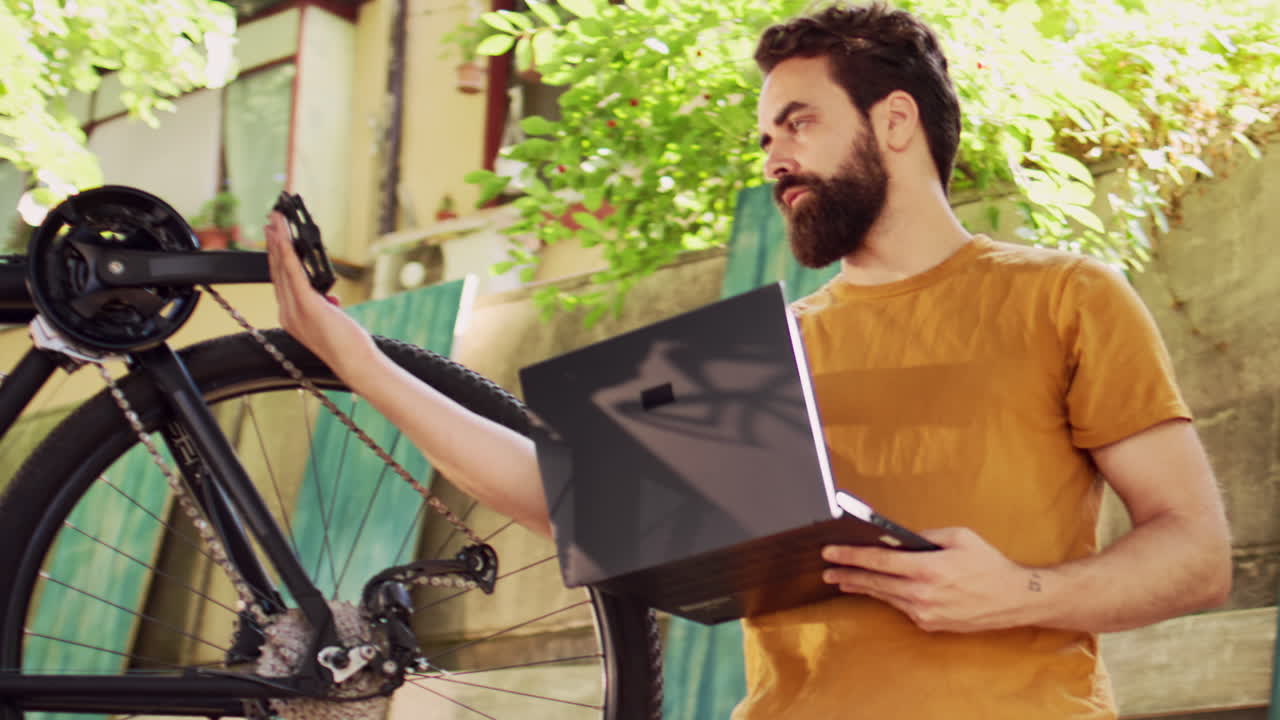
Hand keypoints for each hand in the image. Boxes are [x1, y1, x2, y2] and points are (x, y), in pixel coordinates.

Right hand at [265, 211, 374, 370]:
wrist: (355, 364)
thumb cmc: (349, 346)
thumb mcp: (332, 320)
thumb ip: (325, 306)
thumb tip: (329, 298)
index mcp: (291, 317)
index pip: (280, 281)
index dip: (276, 258)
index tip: (275, 238)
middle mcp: (287, 313)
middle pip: (277, 271)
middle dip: (273, 243)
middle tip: (272, 220)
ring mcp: (294, 310)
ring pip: (282, 268)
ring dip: (278, 241)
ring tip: (276, 220)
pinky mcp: (307, 306)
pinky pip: (293, 273)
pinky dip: (287, 253)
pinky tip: (285, 237)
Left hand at [821, 527, 1039, 632]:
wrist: (1013, 599)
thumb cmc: (987, 564)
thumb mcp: (958, 537)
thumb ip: (924, 536)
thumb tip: (896, 539)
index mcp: (927, 568)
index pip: (878, 561)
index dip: (851, 556)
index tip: (830, 552)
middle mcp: (922, 593)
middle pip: (875, 583)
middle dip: (848, 574)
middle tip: (827, 570)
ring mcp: (925, 612)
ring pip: (885, 597)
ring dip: (862, 588)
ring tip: (843, 581)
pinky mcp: (929, 624)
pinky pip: (902, 607)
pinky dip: (888, 597)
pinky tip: (876, 590)